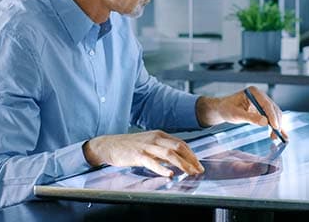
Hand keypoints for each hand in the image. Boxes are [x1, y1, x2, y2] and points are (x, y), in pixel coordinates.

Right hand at [82, 130, 204, 176]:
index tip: (198, 164)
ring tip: (190, 172)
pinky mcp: (138, 155)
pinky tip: (170, 174)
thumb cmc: (130, 146)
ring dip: (182, 164)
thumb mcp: (149, 143)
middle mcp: (155, 138)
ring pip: (169, 154)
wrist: (110, 145)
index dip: (191, 154)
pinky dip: (162, 168)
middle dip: (191, 159)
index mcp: (159, 135)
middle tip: (199, 169)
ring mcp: (147, 146)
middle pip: (179, 147)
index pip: (181, 143)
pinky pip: (152, 162)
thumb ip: (162, 148)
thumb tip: (176, 158)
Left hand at [195, 86, 287, 140]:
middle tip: (276, 135)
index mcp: (254, 92)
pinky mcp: (263, 110)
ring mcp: (262, 102)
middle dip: (276, 122)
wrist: (222, 109)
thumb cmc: (226, 108)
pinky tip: (281, 134)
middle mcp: (260, 96)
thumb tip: (265, 122)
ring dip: (277, 125)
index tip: (275, 127)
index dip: (272, 116)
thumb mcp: (236, 114)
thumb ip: (250, 118)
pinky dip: (276, 126)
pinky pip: (272, 118)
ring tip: (275, 137)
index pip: (267, 104)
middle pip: (273, 109)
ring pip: (275, 114)